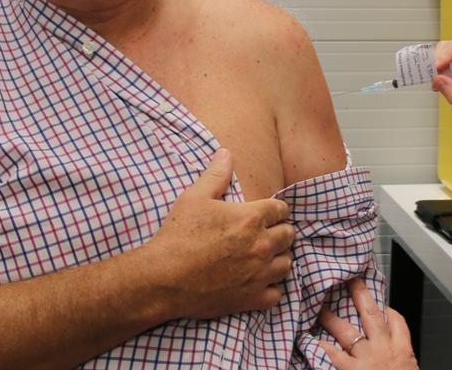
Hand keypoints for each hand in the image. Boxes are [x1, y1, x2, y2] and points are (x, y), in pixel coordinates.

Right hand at [147, 148, 294, 317]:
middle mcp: (261, 245)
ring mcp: (259, 274)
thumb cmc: (178, 236)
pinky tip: (258, 281)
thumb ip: (216, 174)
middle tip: (266, 233)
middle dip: (280, 232)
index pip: (282, 209)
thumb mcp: (194, 197)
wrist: (163, 278)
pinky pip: (276, 294)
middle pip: (289, 235)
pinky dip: (270, 288)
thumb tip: (227, 153)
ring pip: (287, 264)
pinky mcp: (251, 299)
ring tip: (264, 256)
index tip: (268, 213)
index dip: (275, 210)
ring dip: (278, 258)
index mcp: (252, 218)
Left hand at [319, 278, 417, 369]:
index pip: (397, 320)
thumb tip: (396, 358)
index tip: (380, 303)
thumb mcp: (409, 369)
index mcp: (402, 350)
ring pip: (348, 331)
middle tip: (350, 280)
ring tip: (321, 308)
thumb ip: (401, 360)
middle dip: (360, 295)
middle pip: (371, 314)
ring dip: (333, 318)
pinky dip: (324, 348)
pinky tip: (313, 341)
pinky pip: (336, 356)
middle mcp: (384, 349)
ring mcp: (368, 359)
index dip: (387, 309)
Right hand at [432, 34, 451, 134]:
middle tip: (432, 74)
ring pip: (450, 54)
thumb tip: (438, 81)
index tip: (437, 67)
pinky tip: (441, 84)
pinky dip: (443, 74)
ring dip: (441, 67)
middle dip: (442, 59)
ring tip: (436, 81)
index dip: (449, 54)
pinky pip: (450, 66)